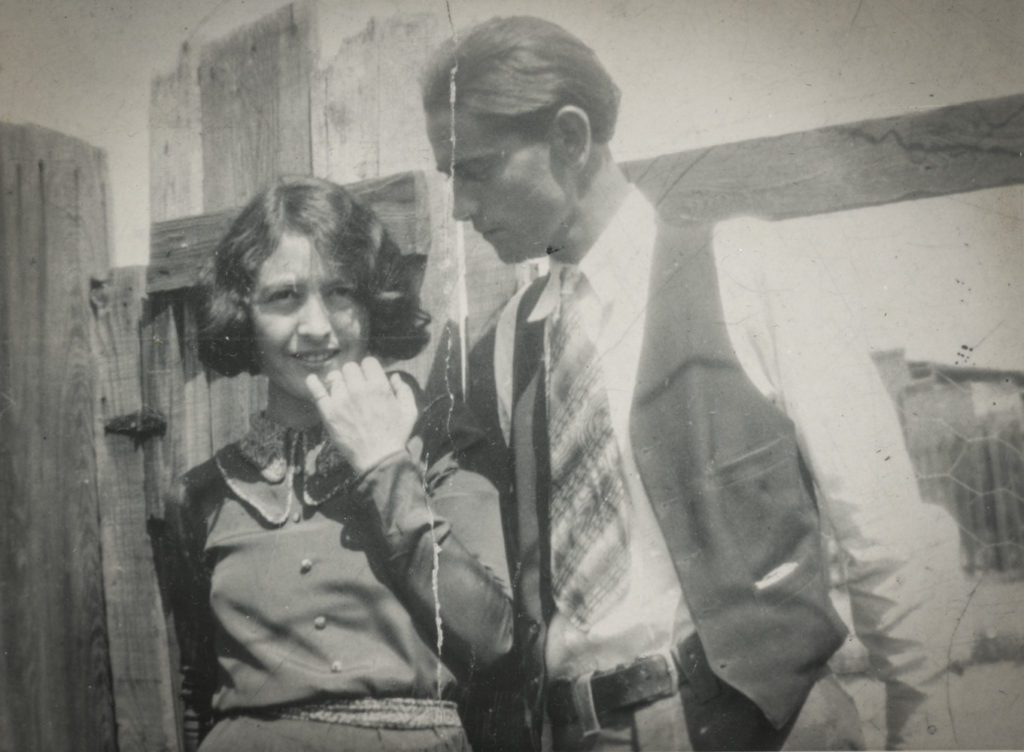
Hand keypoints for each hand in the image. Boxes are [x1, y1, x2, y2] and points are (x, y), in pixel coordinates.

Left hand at [305, 357, 418, 472]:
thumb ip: (404, 390)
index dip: (369, 368)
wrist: (379, 458)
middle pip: (350, 367)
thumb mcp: (409, 411)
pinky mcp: (329, 412)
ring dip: (338, 381)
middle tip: (355, 384)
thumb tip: (394, 377)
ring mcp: (342, 400)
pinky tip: (312, 379)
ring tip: (340, 389)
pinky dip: (313, 383)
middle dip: (353, 374)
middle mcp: (359, 390)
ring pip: (334, 377)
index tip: (368, 375)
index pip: (368, 362)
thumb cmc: (396, 436)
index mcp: (379, 387)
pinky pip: (317, 392)